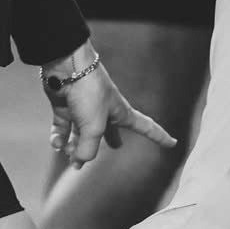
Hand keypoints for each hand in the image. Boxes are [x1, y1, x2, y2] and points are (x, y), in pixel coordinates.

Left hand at [45, 45, 179, 167]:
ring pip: (81, 133)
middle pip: (109, 130)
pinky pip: (63, 127)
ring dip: (75, 147)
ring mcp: (83, 109)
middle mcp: (103, 111)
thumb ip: (88, 150)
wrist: (66, 67)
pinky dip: (59, 137)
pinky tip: (57, 144)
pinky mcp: (65, 106)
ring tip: (70, 158)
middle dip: (113, 138)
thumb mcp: (93, 128)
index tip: (173, 143)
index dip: (159, 136)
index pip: (146, 127)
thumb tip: (78, 161)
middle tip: (117, 146)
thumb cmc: (88, 93)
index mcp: (121, 113)